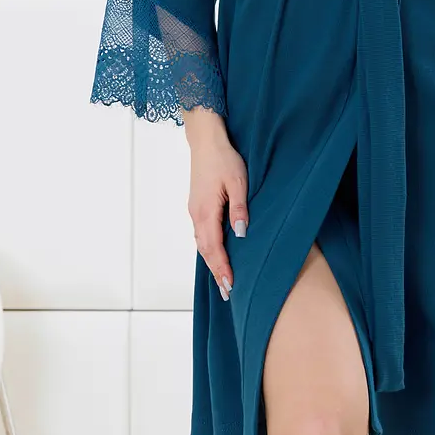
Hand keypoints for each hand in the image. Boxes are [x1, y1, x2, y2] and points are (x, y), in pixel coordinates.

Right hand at [188, 138, 248, 302]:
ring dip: (212, 262)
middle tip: (227, 293)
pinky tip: (216, 253)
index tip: (231, 286)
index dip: (223, 268)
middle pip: (205, 251)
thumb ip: (239, 209)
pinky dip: (208, 249)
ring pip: (202, 244)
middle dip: (217, 272)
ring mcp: (194, 211)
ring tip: (223, 279)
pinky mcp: (196, 206)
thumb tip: (240, 234)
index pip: (214, 248)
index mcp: (206, 212)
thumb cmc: (224, 159)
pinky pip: (201, 234)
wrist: (206, 141)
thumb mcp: (239, 182)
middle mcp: (197, 215)